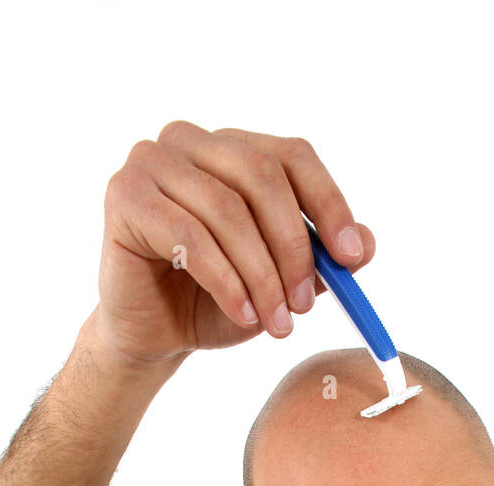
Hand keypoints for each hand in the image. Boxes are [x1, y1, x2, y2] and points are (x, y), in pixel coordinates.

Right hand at [97, 120, 375, 364]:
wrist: (153, 336)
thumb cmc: (214, 302)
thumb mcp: (280, 283)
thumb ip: (321, 261)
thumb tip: (368, 244)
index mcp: (232, 148)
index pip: (292, 155)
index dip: (328, 203)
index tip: (352, 257)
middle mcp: (190, 141)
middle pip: (262, 177)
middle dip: (293, 247)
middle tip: (306, 305)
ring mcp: (152, 162)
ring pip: (227, 211)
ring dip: (261, 275)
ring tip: (277, 323)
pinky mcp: (124, 195)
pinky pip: (189, 236)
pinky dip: (226, 281)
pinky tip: (243, 315)